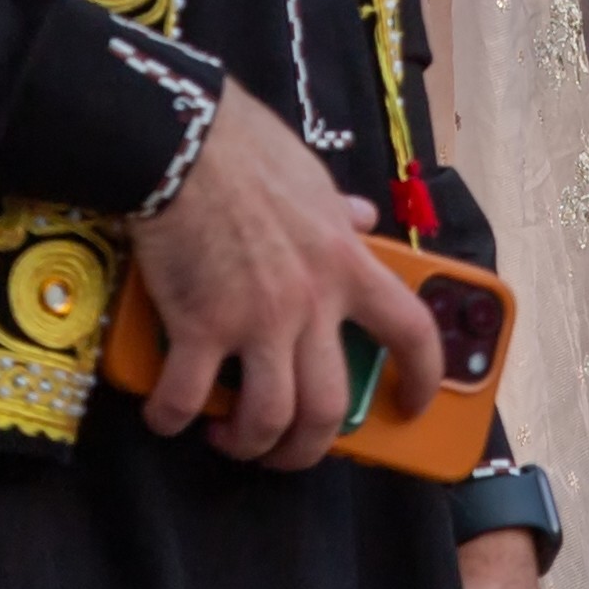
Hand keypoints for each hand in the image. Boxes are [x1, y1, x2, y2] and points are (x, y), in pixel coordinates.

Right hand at [130, 90, 445, 468]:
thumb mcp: (313, 177)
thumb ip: (338, 211)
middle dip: (309, 445)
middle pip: (328, 404)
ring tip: (230, 436)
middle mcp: (311, 300)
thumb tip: (361, 216)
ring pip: (269, 417)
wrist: (180, 140)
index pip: (411, 331)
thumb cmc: (244, 150)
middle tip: (287, 448)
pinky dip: (173, 416)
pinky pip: (187, 396)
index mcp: (347, 264)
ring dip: (249, 442)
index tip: (414, 406)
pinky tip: (166, 414)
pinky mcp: (198, 324)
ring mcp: (256, 318)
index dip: (422, 377)